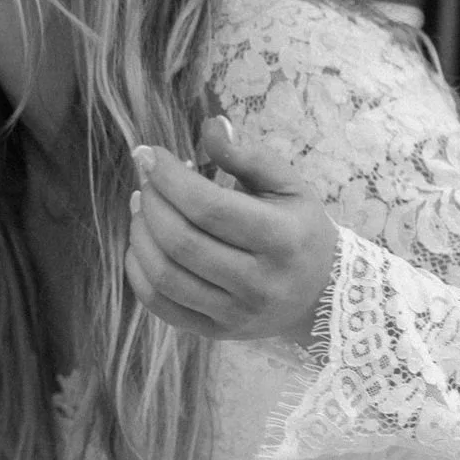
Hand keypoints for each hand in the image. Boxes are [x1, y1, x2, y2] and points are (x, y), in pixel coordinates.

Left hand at [126, 115, 338, 345]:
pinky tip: (140, 243)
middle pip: (181, 241)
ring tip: (141, 204)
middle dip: (151, 202)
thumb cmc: (299, 229)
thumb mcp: (288, 186)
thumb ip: (247, 155)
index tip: (147, 154)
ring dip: (139, 233)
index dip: (168, 178)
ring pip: (165, 275)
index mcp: (281, 239)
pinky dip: (138, 271)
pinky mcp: (217, 333)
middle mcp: (259, 283)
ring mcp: (236, 314)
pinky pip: (161, 305)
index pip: (208, 208)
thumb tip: (209, 126)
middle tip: (145, 178)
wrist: (322, 294)